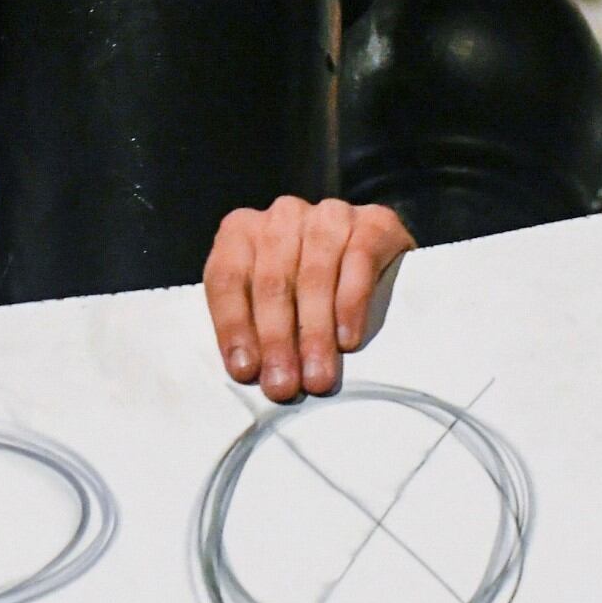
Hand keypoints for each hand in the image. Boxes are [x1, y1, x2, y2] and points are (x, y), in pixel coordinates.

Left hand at [204, 196, 415, 403]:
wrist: (371, 252)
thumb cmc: (305, 288)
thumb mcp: (267, 300)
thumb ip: (251, 324)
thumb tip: (250, 372)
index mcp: (242, 231)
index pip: (228, 278)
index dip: (234, 327)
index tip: (245, 370)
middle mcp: (283, 215)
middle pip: (272, 282)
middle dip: (277, 340)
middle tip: (284, 386)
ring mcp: (328, 215)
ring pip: (314, 276)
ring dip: (314, 333)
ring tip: (318, 377)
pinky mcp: (373, 222)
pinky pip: (358, 263)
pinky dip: (351, 306)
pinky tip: (348, 341)